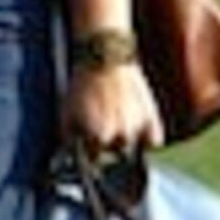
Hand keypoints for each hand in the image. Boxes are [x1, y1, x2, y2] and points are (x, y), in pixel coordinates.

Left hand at [64, 51, 165, 167]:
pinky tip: (138, 132)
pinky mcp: (152, 118)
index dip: (89, 154)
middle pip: (114, 156)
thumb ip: (68, 137)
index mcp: (97, 136)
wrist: (105, 60)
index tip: (87, 148)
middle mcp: (120, 136)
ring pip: (132, 149)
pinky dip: (147, 141)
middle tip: (101, 132)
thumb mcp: (66, 112)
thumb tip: (68, 155)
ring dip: (124, 143)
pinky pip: (153, 142)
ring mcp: (138, 128)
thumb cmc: (82, 85)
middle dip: (106, 148)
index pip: (94, 160)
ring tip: (115, 125)